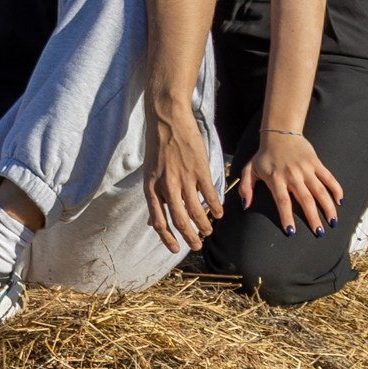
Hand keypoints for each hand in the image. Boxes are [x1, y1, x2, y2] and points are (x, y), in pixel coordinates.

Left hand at [144, 107, 221, 252]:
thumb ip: (154, 197)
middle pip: (179, 220)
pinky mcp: (200, 169)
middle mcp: (167, 186)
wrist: (167, 119)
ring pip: (196, 211)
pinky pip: (209, 194)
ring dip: (204, 225)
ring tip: (209, 231)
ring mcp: (184, 178)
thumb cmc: (157, 146)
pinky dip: (215, 207)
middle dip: (189, 237)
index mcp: (151, 188)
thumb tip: (152, 222)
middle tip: (197, 246)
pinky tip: (219, 214)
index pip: (159, 221)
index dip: (167, 239)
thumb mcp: (149, 173)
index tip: (176, 249)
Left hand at [240, 130, 345, 238]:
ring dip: (328, 207)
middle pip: (305, 199)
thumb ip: (245, 188)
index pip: (282, 201)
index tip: (291, 231)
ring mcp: (306, 169)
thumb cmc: (264, 155)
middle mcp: (293, 175)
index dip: (286, 216)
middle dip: (313, 217)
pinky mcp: (316, 163)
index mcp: (276, 179)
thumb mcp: (249, 170)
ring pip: (320, 191)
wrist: (280, 133)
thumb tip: (245, 206)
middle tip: (319, 233)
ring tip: (333, 222)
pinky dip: (336, 189)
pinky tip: (340, 201)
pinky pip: (329, 178)